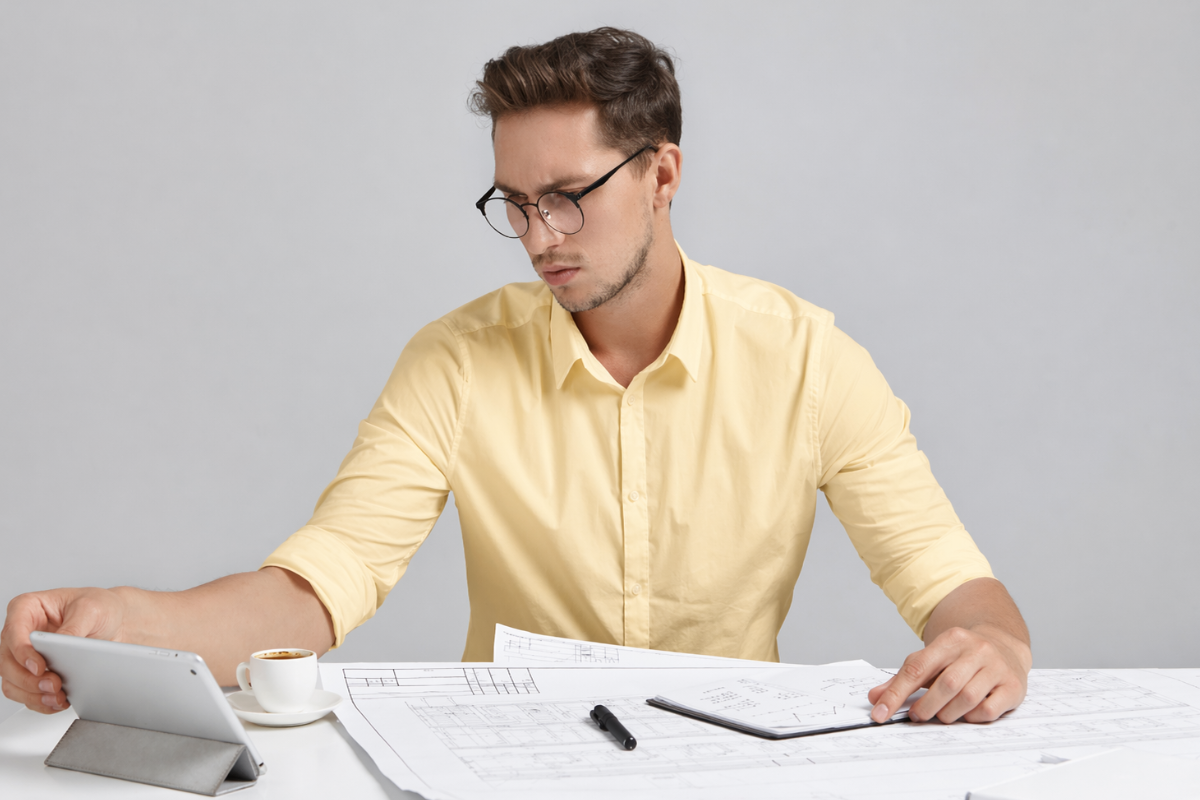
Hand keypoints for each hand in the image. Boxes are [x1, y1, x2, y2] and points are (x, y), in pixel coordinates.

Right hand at [1, 588, 127, 713]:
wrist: (116, 623)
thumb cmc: (100, 607)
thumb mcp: (91, 609)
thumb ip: (72, 628)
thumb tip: (59, 646)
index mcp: (27, 608)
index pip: (13, 632)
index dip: (22, 652)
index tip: (39, 667)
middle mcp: (20, 632)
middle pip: (7, 662)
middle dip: (28, 679)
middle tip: (53, 685)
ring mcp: (24, 654)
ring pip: (12, 681)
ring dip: (32, 694)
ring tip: (56, 696)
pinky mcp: (33, 673)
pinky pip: (24, 693)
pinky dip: (38, 701)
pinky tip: (56, 701)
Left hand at [867, 624, 1030, 723]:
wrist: (1004, 645)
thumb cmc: (962, 657)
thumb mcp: (932, 659)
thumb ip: (903, 678)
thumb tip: (875, 697)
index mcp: (950, 640)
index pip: (917, 667)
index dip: (896, 693)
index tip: (880, 712)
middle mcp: (976, 650)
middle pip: (945, 684)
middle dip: (926, 706)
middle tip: (917, 716)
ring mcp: (997, 667)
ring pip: (967, 698)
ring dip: (948, 713)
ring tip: (941, 715)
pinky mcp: (1013, 687)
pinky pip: (989, 710)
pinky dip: (972, 717)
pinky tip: (966, 714)